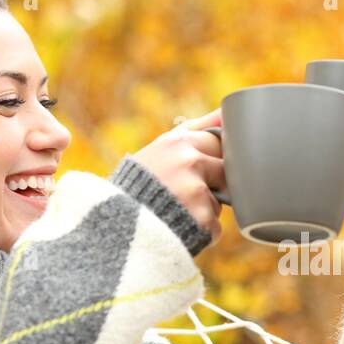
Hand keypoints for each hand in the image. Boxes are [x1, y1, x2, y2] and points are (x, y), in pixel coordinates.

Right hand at [127, 109, 226, 248]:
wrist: (115, 226)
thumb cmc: (140, 185)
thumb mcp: (162, 148)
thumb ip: (196, 129)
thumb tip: (227, 111)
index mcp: (179, 141)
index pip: (219, 143)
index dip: (210, 161)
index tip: (192, 172)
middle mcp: (188, 161)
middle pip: (226, 173)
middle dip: (213, 185)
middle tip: (181, 194)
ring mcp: (195, 191)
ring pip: (220, 202)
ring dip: (205, 210)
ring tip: (175, 212)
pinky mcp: (200, 220)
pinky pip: (215, 227)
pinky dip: (201, 232)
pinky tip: (177, 229)